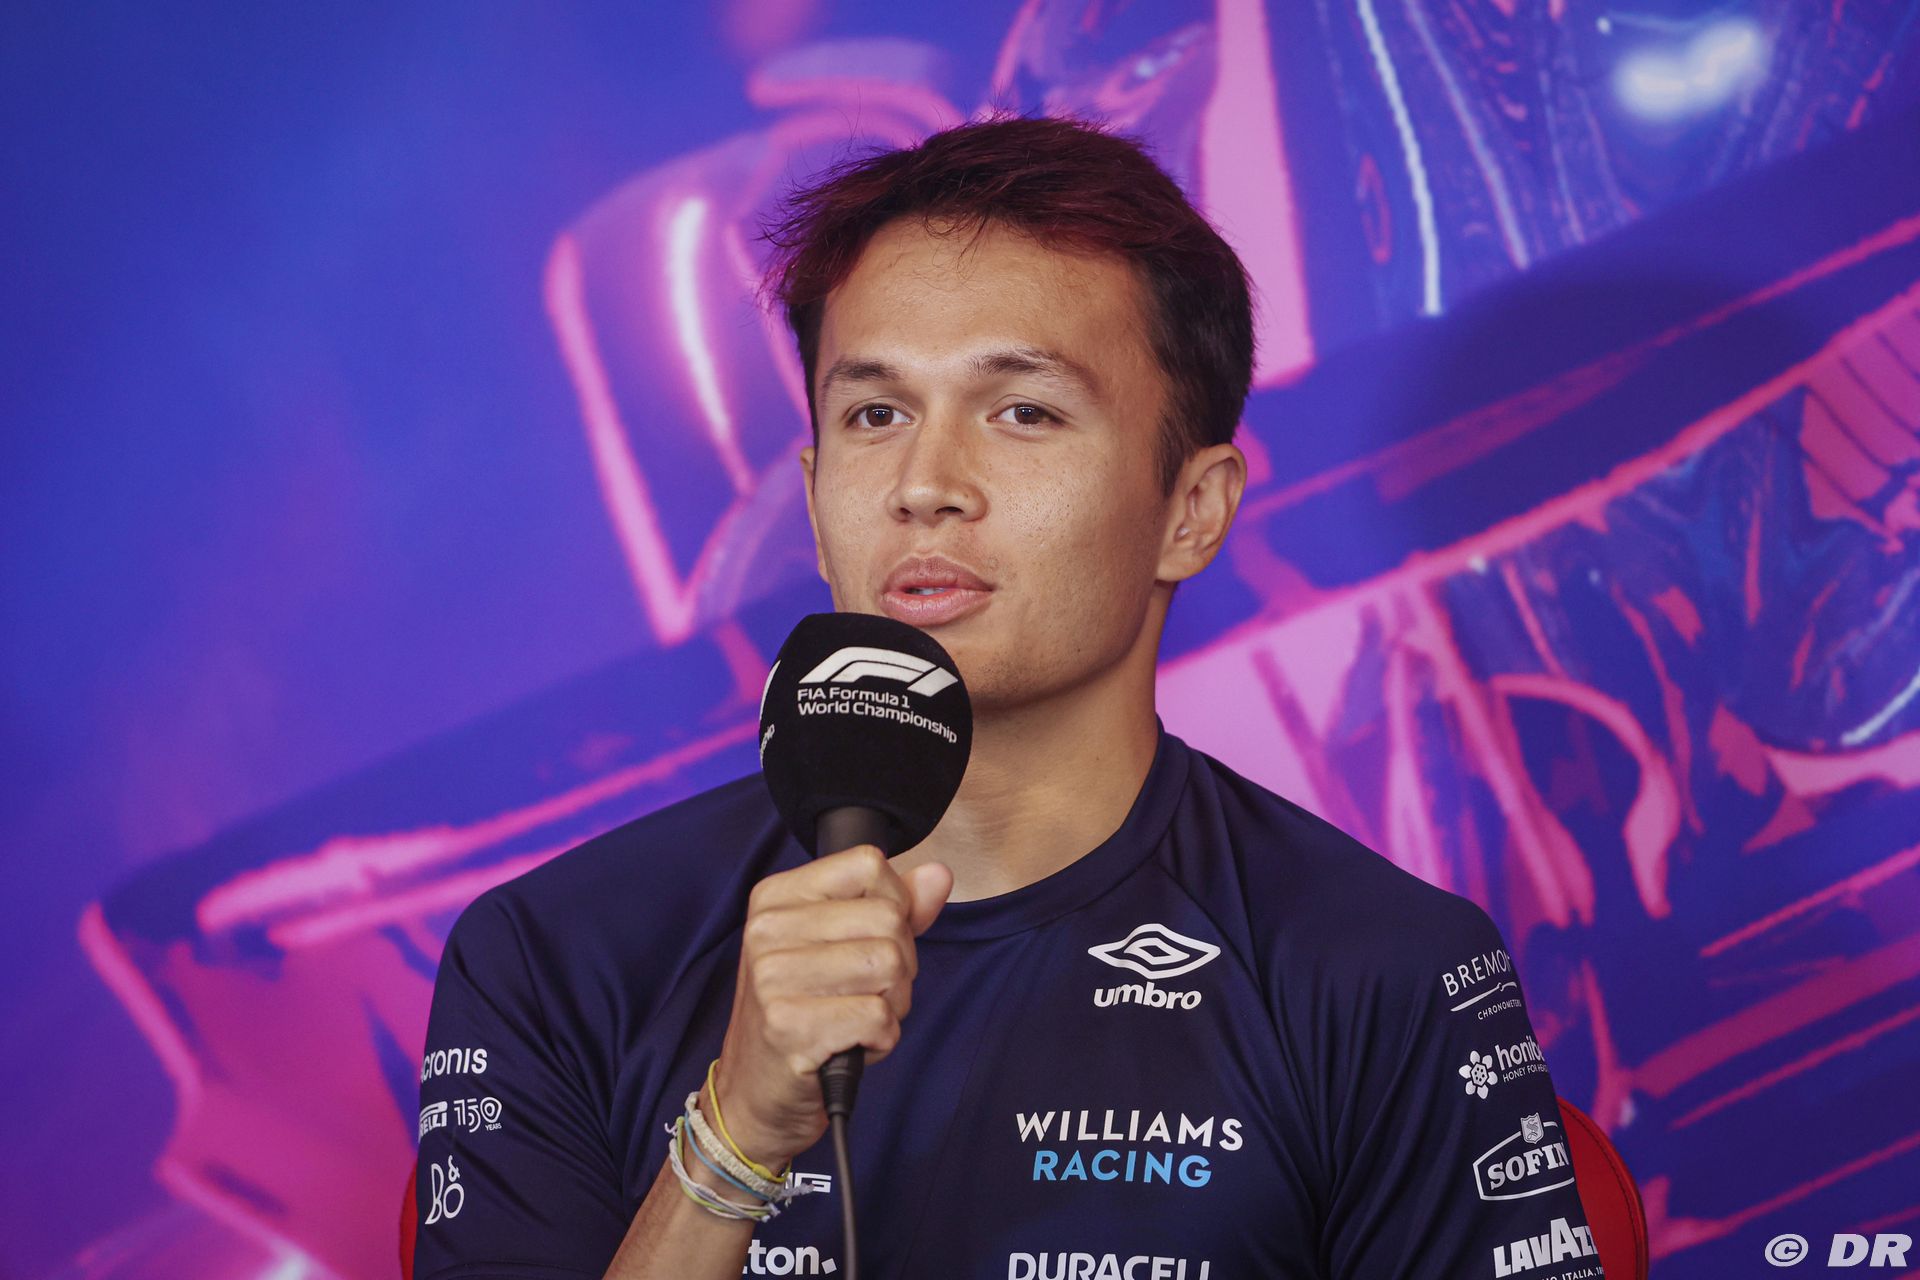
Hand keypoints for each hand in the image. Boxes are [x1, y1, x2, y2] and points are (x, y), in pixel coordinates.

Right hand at [706, 845, 951, 1170]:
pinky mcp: (789, 1026)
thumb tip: (940, 875)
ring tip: (855, 1019)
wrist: (754, 1095)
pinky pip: (879, 1016)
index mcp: (776, 897)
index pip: (869, 864)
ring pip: (891, 965)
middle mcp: (767, 929)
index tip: (869, 942)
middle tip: (862, 994)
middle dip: (899, 965)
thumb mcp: (842, 949)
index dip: (894, 907)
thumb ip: (895, 909)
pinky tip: (850, 1045)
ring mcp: (774, 977)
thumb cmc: (803, 1016)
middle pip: (889, 919)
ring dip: (892, 1004)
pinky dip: (881, 1038)